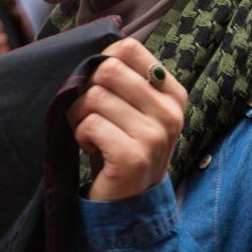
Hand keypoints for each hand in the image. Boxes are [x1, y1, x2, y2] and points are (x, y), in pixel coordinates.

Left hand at [67, 39, 187, 201]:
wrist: (127, 203)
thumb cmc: (121, 145)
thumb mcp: (133, 108)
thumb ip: (124, 78)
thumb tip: (92, 48)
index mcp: (172, 93)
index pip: (129, 48)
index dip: (101, 62)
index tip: (99, 87)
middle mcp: (170, 112)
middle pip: (108, 69)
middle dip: (85, 90)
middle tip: (89, 114)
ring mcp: (155, 135)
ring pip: (95, 96)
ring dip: (78, 116)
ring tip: (90, 134)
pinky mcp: (133, 156)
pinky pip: (90, 123)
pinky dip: (80, 135)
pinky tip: (92, 149)